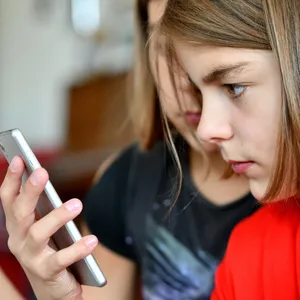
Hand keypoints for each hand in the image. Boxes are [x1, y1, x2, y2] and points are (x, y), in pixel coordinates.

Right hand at [0, 156, 97, 299]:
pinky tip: (92, 241)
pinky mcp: (46, 273)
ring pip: (38, 234)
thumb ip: (41, 206)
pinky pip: (61, 260)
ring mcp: (30, 258)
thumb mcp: (41, 227)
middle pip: (20, 213)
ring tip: (76, 204)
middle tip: (41, 172)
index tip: (20, 158)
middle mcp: (18, 240)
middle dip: (29, 191)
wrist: (52, 289)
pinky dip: (77, 249)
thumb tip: (41, 175)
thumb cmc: (48, 250)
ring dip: (57, 217)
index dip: (11, 179)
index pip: (8, 199)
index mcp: (18, 226)